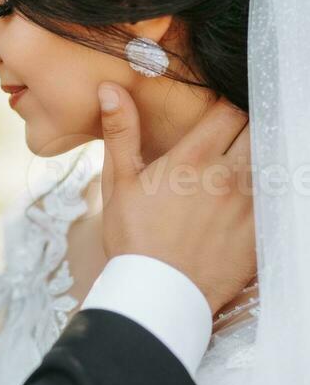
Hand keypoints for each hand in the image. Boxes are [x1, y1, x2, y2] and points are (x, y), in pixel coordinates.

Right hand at [98, 83, 255, 314]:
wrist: (158, 295)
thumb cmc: (134, 239)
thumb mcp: (119, 183)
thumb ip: (121, 132)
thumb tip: (110, 88)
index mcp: (194, 158)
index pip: (229, 110)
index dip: (225, 108)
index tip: (215, 116)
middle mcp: (228, 175)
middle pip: (256, 130)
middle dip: (244, 131)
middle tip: (227, 143)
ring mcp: (249, 204)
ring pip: (267, 161)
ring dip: (254, 160)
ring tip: (233, 174)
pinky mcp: (260, 231)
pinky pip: (274, 198)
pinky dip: (264, 193)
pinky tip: (240, 205)